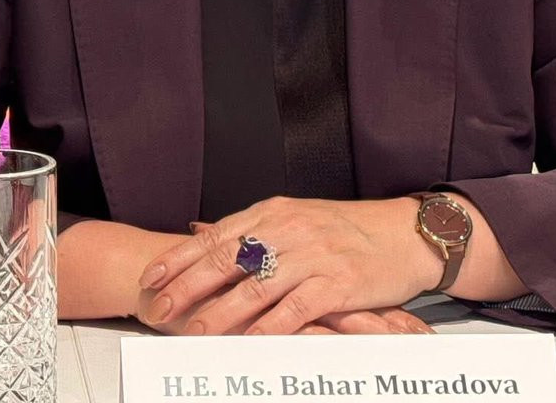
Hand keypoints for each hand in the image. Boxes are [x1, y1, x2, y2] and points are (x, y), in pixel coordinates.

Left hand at [138, 196, 440, 335]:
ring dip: (220, 313)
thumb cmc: (348, 228)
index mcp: (274, 212)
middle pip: (228, 259)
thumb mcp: (296, 216)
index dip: (181, 257)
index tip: (153, 275)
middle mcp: (288, 229)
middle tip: (160, 308)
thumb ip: (252, 228)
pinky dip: (268, 329)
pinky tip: (248, 343)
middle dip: (188, 286)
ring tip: (193, 332)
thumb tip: (201, 232)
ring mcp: (312, 256)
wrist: (403, 233)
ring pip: (255, 287)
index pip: (217, 234)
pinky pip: (295, 310)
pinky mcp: (335, 283)